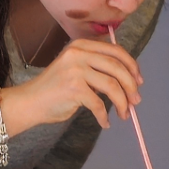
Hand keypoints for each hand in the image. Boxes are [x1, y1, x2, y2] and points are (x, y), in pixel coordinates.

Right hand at [6, 37, 142, 132]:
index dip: (131, 65)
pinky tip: (105, 123)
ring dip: (122, 102)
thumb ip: (96, 69)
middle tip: (136, 101)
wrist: (30, 102)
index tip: (139, 81)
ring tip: (124, 114)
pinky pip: (98, 104)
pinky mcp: (73, 88)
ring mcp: (76, 69)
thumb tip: (129, 82)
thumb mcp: (76, 69)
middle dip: (131, 86)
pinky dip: (104, 116)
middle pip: (117, 67)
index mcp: (81, 45)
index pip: (115, 51)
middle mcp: (79, 53)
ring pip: (112, 85)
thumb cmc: (55, 89)